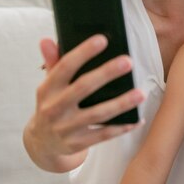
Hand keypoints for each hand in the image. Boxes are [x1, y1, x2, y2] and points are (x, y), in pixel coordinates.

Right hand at [23, 35, 145, 171]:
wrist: (41, 143)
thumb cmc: (52, 105)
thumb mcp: (48, 86)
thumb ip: (52, 62)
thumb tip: (47, 40)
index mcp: (47, 89)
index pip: (65, 67)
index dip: (83, 53)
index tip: (102, 40)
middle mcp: (54, 108)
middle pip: (83, 87)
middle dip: (106, 73)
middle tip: (128, 61)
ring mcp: (65, 128)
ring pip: (98, 114)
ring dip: (121, 103)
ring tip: (141, 93)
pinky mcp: (76, 144)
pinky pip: (103, 135)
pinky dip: (121, 128)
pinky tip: (137, 119)